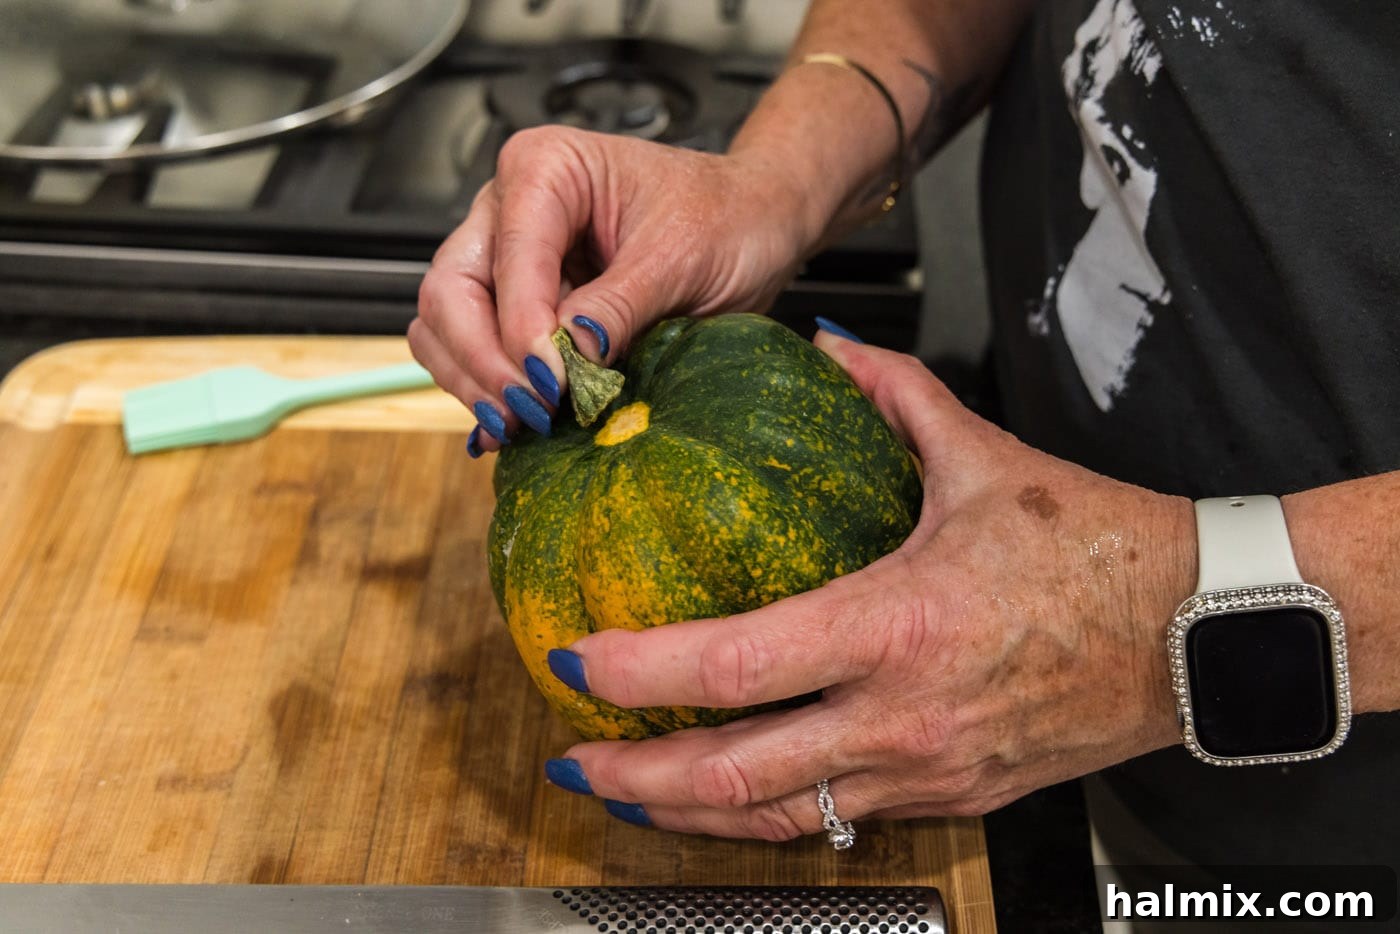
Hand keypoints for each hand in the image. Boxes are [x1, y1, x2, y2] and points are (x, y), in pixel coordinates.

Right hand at [409, 126, 817, 454]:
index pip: (510, 257)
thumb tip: (568, 353)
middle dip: (483, 360)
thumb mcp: (683, 258)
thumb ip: (620, 304)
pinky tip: (515, 423)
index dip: (521, 327)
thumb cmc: (726, 217)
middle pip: (452, 291)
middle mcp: (509, 209)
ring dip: (474, 381)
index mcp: (545, 169)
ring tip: (522, 425)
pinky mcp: (516, 305)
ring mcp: (505, 259)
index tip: (551, 384)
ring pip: (445, 324)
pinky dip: (485, 388)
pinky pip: (471, 350)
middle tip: (531, 412)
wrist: (754, 225)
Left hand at [542, 332, 1196, 838]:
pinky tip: (731, 799)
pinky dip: (769, 817)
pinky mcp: (952, 800)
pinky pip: (838, 823)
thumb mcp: (984, 458)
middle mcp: (905, 717)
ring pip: (781, 819)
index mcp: (901, 626)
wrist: (1196, 631)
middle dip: (638, 777)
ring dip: (690, 815)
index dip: (643, 672)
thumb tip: (826, 348)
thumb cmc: (1099, 549)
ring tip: (630, 793)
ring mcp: (928, 773)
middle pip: (738, 775)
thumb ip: (891, 396)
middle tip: (575, 757)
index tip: (580, 659)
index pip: (737, 666)